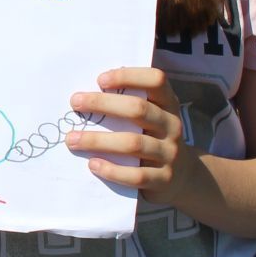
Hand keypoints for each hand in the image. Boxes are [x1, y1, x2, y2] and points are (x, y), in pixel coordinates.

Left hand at [66, 66, 194, 205]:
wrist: (183, 177)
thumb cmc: (153, 138)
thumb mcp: (151, 118)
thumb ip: (129, 105)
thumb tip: (85, 96)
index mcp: (168, 104)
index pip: (156, 80)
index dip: (129, 77)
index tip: (100, 80)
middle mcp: (172, 126)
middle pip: (138, 109)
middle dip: (103, 103)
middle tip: (75, 102)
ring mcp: (170, 153)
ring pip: (133, 144)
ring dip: (98, 140)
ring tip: (72, 140)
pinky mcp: (164, 179)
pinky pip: (136, 175)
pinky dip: (112, 170)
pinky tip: (92, 164)